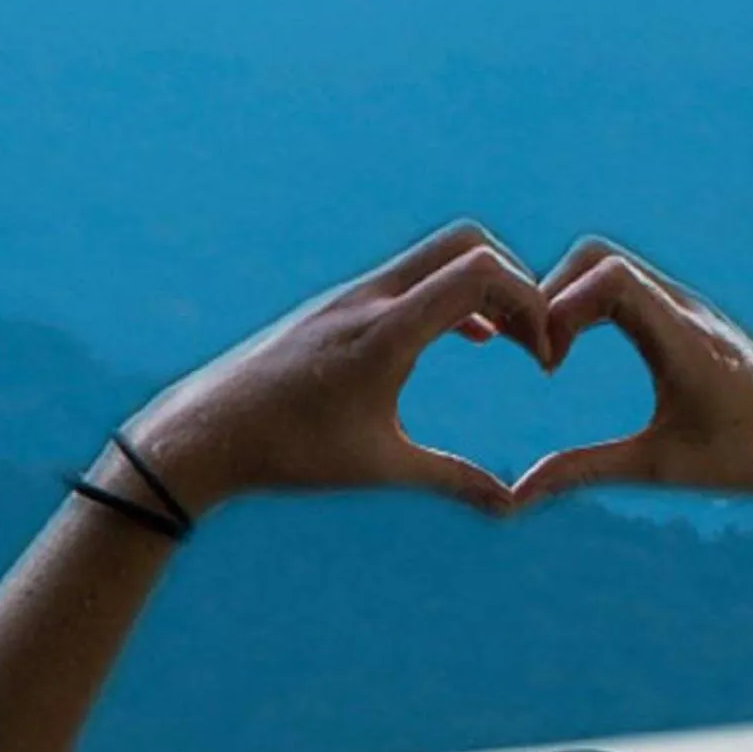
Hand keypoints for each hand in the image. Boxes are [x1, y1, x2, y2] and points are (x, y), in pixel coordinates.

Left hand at [123, 222, 550, 518]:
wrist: (208, 431)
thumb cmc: (291, 453)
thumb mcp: (380, 469)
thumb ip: (453, 480)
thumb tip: (510, 507)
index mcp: (387, 332)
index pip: (480, 273)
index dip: (531, 303)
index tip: (544, 356)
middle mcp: (370, 298)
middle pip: (467, 244)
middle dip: (517, 281)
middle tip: (536, 337)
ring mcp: (351, 296)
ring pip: (437, 258)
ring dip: (485, 288)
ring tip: (511, 341)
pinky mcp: (338, 306)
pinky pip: (411, 278)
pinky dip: (452, 295)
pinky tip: (467, 338)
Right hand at [512, 238, 752, 507]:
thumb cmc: (741, 460)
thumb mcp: (657, 469)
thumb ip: (584, 472)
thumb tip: (516, 496)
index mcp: (684, 341)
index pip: (610, 278)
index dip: (560, 308)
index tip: (548, 365)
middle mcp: (685, 309)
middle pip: (599, 256)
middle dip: (550, 293)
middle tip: (538, 353)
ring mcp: (687, 304)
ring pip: (611, 263)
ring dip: (568, 296)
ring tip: (551, 352)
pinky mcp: (687, 313)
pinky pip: (628, 282)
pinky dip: (589, 300)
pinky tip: (577, 347)